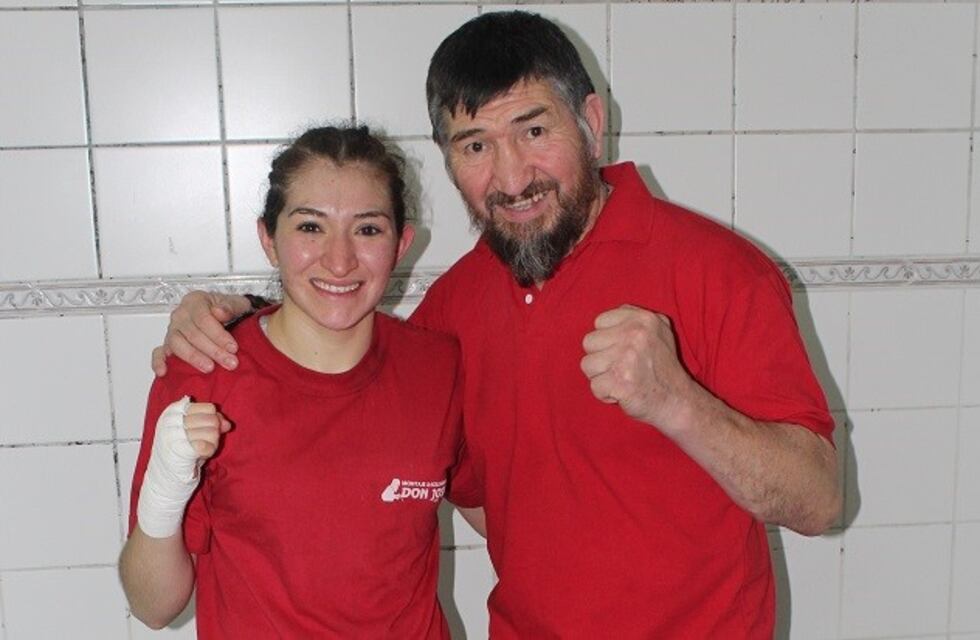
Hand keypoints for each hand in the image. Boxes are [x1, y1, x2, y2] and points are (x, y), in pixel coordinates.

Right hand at [137, 397, 231, 537]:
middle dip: (215, 432)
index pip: (208, 407)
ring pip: (212, 432)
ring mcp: (174, 436)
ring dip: (213, 443)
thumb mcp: (194, 432)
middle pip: (212, 419)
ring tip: (201, 450)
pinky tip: (201, 456)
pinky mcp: (180, 451)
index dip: (215, 419)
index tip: (209, 429)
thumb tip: (227, 424)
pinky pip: (207, 446)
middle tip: (205, 443)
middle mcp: (171, 422)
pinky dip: (209, 452)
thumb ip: (211, 422)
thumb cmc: (179, 454)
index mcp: (172, 413)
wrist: (164, 480)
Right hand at [151, 291, 250, 375]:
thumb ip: (231, 306)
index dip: (218, 335)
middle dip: (213, 350)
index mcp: (196, 301)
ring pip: (177, 344)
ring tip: (209, 368)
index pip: (204, 319)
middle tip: (229, 362)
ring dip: (193, 357)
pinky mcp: (168, 344)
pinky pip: (158, 352)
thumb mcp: (238, 304)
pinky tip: (164, 372)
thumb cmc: (230, 311)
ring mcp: (172, 330)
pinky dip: (159, 362)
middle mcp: (181, 314)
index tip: (233, 348)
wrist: (228, 317)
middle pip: (192, 334)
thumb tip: (219, 311)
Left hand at [580, 304, 695, 430]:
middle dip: (601, 359)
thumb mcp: (659, 331)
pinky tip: (622, 393)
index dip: (607, 340)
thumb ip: (634, 318)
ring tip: (621, 379)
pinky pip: (594, 386)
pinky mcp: (621, 381)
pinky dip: (605, 394)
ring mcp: (628, 358)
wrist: (677, 400)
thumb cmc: (663, 367)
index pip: (599, 322)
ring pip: (587, 365)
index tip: (623, 352)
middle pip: (589, 342)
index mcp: (643, 319)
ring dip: (601, 377)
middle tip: (622, 368)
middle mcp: (635, 335)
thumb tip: (604, 319)